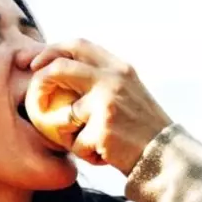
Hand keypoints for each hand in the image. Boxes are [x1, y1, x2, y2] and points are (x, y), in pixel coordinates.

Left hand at [29, 38, 172, 174]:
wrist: (165, 156)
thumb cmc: (142, 130)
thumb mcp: (128, 93)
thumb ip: (102, 81)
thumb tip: (62, 74)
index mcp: (119, 68)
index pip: (78, 45)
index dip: (52, 51)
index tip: (36, 64)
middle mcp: (113, 79)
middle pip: (61, 68)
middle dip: (40, 81)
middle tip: (35, 100)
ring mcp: (107, 103)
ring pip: (64, 115)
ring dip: (68, 135)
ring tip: (89, 144)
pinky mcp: (102, 129)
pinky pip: (76, 144)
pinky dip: (85, 154)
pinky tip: (104, 156)